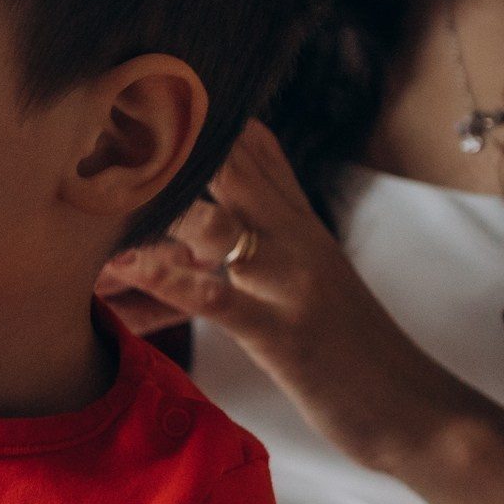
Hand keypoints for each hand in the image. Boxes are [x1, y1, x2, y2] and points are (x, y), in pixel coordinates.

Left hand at [98, 121, 476, 472]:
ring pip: (216, 225)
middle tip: (94, 126)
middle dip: (164, 145)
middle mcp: (296, 240)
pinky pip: (218, 298)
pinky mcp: (282, 334)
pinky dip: (170, 281)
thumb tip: (208, 209)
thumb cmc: (350, 349)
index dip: (201, 114)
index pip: (253, 146)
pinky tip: (127, 268)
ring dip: (150, 213)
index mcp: (299, 224)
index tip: (142, 92)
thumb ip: (264, 238)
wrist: (416, 410)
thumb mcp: (309, 276)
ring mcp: (290, 284)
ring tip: (88, 202)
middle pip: (229, 166)